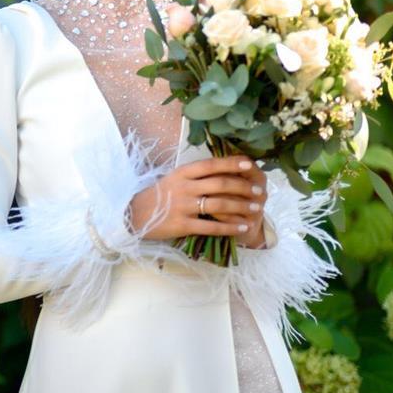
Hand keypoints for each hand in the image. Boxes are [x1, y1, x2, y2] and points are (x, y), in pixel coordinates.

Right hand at [129, 155, 264, 242]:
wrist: (132, 215)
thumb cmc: (157, 196)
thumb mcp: (172, 179)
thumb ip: (194, 175)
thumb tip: (223, 170)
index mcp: (181, 173)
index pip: (211, 164)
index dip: (232, 163)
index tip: (250, 164)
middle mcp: (183, 187)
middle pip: (220, 184)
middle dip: (244, 187)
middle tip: (259, 191)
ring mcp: (182, 206)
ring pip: (219, 204)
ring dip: (241, 206)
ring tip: (255, 209)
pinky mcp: (182, 225)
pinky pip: (211, 226)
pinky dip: (230, 227)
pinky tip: (242, 228)